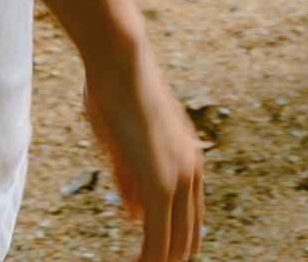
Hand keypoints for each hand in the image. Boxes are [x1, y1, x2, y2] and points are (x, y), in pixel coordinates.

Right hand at [85, 38, 203, 260]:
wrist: (121, 65)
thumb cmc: (116, 96)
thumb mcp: (124, 146)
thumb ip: (132, 182)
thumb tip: (134, 216)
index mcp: (187, 158)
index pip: (189, 218)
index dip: (174, 243)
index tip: (154, 257)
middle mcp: (191, 169)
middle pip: (187, 237)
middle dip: (166, 258)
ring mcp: (179, 177)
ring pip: (174, 244)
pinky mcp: (162, 185)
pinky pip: (158, 241)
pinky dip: (146, 261)